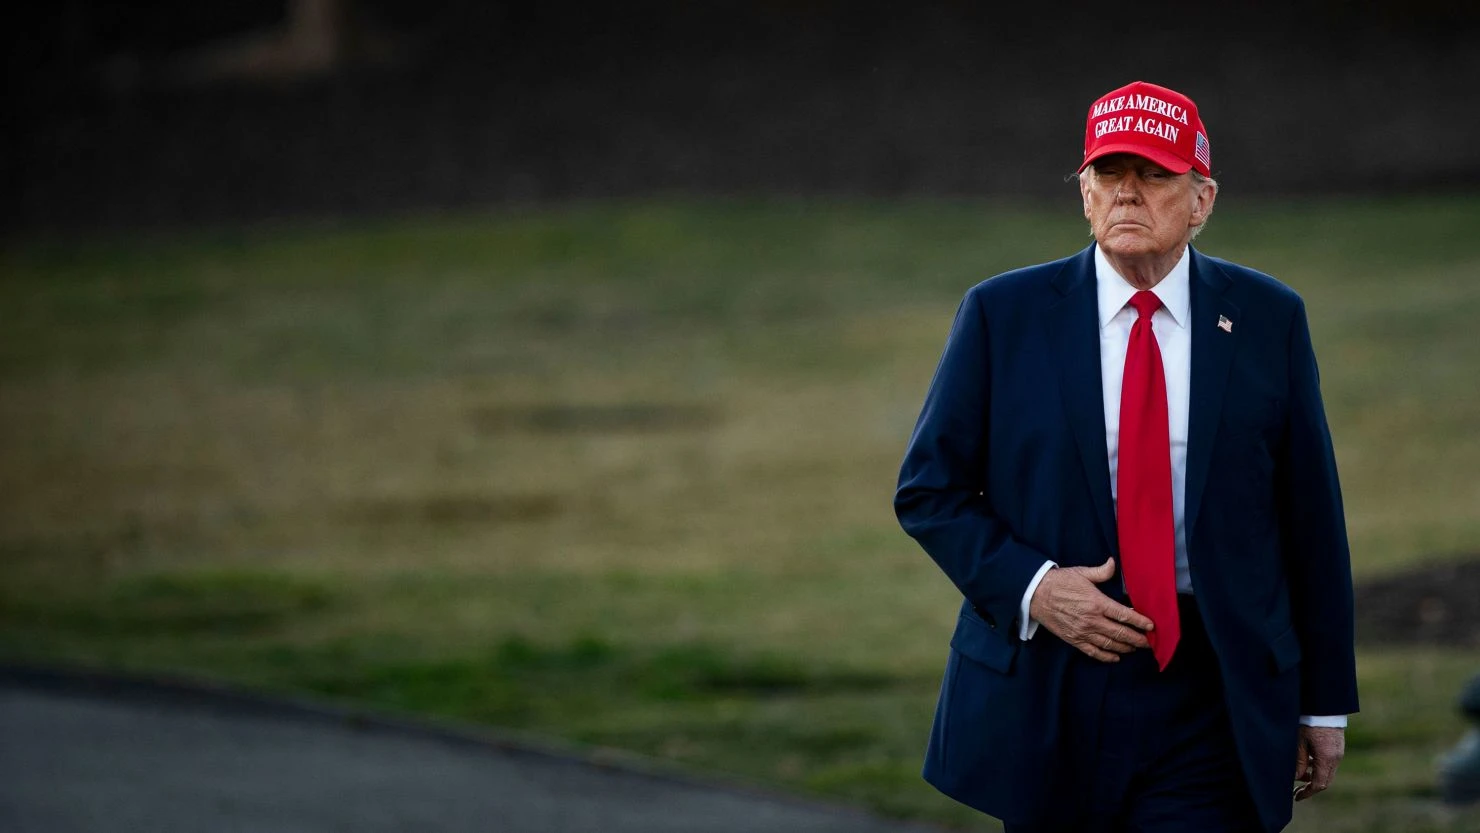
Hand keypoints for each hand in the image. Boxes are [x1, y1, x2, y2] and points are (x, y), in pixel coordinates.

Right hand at [1028, 558, 1153, 661]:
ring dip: (1126, 647)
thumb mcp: (1081, 573)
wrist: (1035, 594)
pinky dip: (1107, 656)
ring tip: (1136, 648)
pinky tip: (1116, 656)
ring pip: (1110, 644)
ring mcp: (1083, 632)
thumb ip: (1101, 571)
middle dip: (1138, 639)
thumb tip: (1113, 563)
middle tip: (1149, 642)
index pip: (1124, 615)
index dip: (1140, 622)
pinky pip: (1094, 652)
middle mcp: (1092, 620)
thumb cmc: (1059, 582)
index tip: (1151, 626)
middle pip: (1121, 633)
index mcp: (1097, 602)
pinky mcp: (1074, 639)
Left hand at [1294, 726, 1344, 800]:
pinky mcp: (1338, 747)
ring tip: (1300, 775)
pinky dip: (1319, 767)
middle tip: (1297, 791)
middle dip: (1311, 787)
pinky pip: (1329, 763)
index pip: (1319, 784)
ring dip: (1314, 776)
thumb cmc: (1308, 722)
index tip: (1297, 797)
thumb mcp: (1299, 743)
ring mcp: (1339, 752)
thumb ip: (1299, 762)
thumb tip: (1296, 778)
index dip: (1307, 793)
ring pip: (1328, 772)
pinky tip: (1308, 762)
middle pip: (1325, 780)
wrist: (1324, 706)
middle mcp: (1336, 758)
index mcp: (1327, 759)